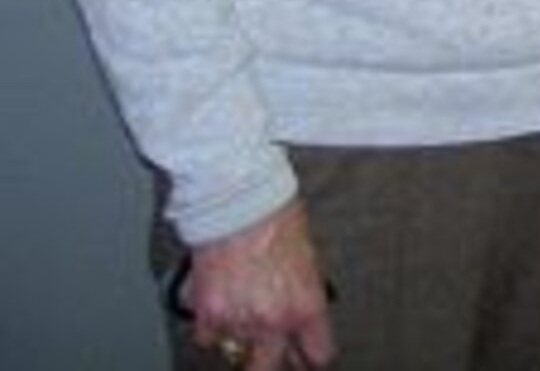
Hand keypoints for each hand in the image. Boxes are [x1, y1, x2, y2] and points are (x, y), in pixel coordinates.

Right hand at [185, 200, 335, 368]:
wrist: (238, 199)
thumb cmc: (275, 216)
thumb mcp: (308, 258)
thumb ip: (304, 292)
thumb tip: (300, 311)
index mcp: (305, 305)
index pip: (318, 354)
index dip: (312, 357)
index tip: (308, 357)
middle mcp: (272, 320)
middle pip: (269, 368)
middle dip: (272, 360)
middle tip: (271, 351)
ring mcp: (237, 321)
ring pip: (235, 352)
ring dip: (240, 339)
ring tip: (244, 312)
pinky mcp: (207, 315)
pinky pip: (208, 337)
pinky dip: (213, 326)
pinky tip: (222, 305)